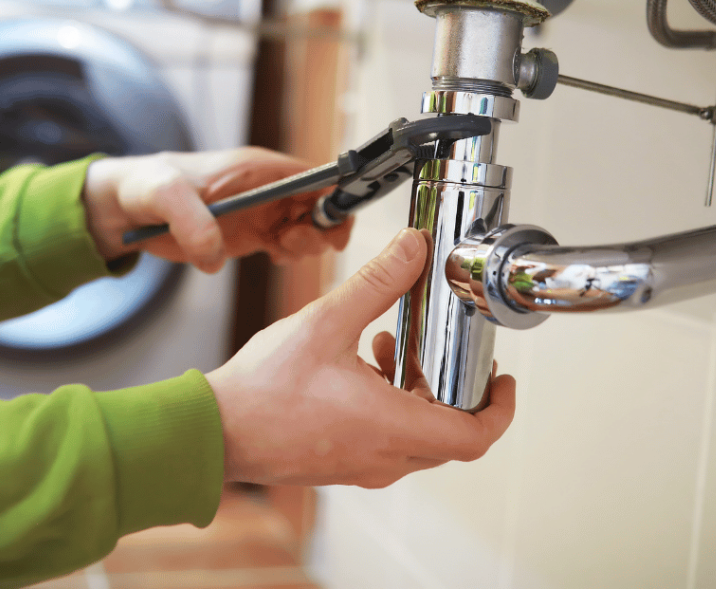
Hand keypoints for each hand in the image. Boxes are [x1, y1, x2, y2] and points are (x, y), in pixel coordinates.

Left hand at [83, 148, 352, 271]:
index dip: (333, 196)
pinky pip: (288, 245)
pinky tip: (272, 256)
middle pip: (321, 204)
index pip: (315, 175)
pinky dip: (289, 255)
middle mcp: (267, 188)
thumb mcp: (163, 195)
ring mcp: (262, 212)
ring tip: (277, 250)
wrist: (126, 208)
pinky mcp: (252, 234)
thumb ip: (190, 220)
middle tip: (291, 243)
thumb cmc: (146, 187)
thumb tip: (215, 254)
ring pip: (310, 228)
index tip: (331, 224)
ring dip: (306, 244)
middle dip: (321, 227)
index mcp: (256, 167)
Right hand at [205, 228, 515, 487]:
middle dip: (453, 388)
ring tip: (390, 347)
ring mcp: (361, 465)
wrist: (212, 432)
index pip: (474, 436)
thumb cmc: (262, 391)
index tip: (502, 381)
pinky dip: (389, 404)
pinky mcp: (340, 463)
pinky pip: (386, 440)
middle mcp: (382, 456)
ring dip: (417, 391)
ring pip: (416, 436)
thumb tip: (414, 249)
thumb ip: (376, 283)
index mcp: (390, 426)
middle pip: (449, 433)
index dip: (500, 409)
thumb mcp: (326, 322)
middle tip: (444, 352)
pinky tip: (359, 364)